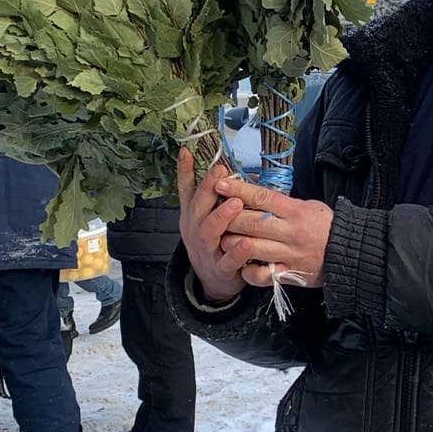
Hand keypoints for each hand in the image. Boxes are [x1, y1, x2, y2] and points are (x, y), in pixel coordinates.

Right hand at [177, 147, 250, 304]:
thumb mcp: (205, 216)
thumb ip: (210, 192)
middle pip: (197, 207)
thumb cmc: (214, 241)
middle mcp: (195, 230)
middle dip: (208, 189)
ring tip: (236, 203)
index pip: (186, 189)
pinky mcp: (220, 270)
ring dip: (222, 216)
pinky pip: (227, 262)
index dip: (184, 170)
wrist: (212, 281)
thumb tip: (222, 162)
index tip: (187, 150)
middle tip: (222, 172)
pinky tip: (248, 243)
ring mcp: (205, 250)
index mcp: (192, 215)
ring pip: (208, 232)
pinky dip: (237, 253)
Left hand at [214, 175, 334, 291]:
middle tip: (216, 215)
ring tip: (223, 239)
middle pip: (251, 223)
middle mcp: (291, 232)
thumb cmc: (326, 226)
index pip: (262, 197)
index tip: (221, 184)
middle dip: (229, 218)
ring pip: (251, 247)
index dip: (239, 190)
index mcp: (296, 211)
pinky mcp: (289, 273)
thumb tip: (255, 191)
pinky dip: (248, 270)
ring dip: (232, 243)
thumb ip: (283, 202)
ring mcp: (289, 254)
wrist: (350, 253)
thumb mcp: (308, 206)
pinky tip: (242, 264)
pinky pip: (262, 274)